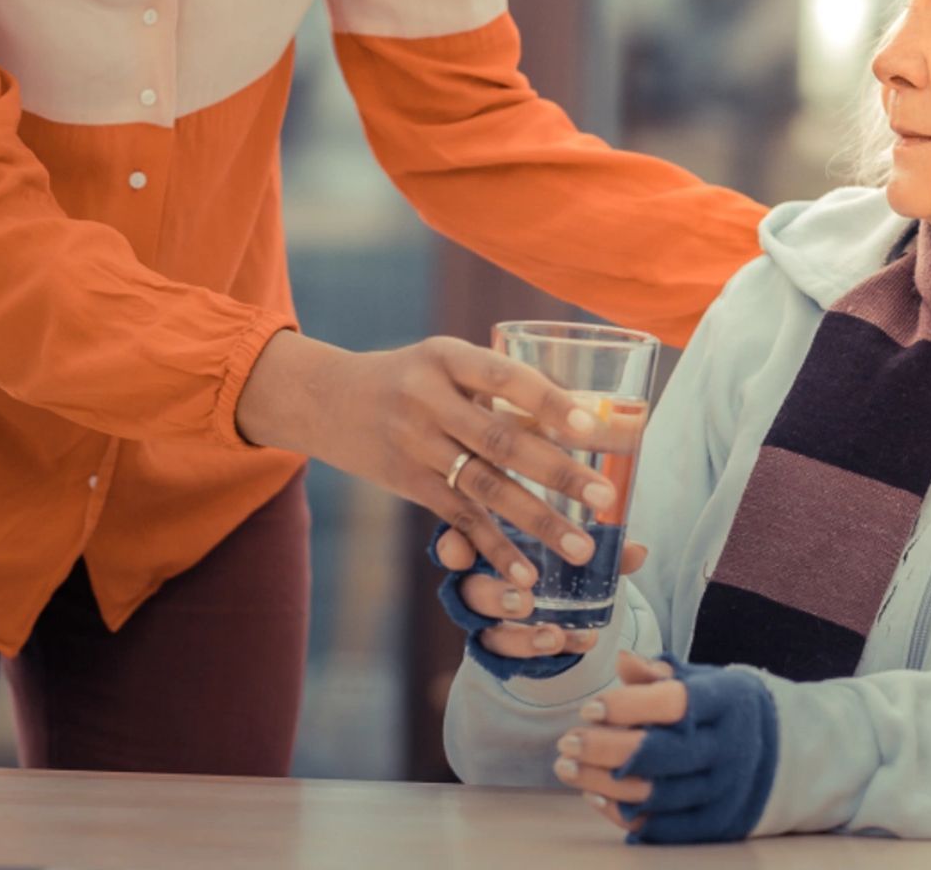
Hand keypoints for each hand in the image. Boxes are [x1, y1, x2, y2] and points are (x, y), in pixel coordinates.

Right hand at [234, 329, 617, 580]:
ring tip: (581, 547)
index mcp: (446, 356)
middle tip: (605, 499)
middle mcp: (427, 399)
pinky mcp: (408, 482)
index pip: (505, 378)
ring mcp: (415, 444)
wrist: (325, 398)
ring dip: (537, 521)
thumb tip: (582, 419)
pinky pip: (457, 518)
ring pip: (484, 487)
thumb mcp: (445, 363)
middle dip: (558, 473)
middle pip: (501, 441)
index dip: (547, 402)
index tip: (592, 427)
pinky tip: (527, 575)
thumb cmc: (409, 377)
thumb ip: (498, 389)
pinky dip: (494, 548)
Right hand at [432, 528, 646, 669]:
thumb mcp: (573, 548)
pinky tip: (575, 644)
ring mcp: (485, 622)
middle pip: (470, 592)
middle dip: (495, 596)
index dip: (453, 547)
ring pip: (487, 633)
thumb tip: (638, 550)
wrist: (553, 603)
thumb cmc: (552, 559)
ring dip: (519, 635)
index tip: (461, 553)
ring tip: (552, 636)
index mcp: (485, 546)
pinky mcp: (499, 649)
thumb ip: (601, 550)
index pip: (457, 542)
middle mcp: (476, 583)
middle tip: (525, 600)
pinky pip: (513, 658)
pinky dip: (542, 653)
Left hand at [553, 651, 779, 844]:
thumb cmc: (724, 710)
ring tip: (567, 767)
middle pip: (660, 754)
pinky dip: (622, 814)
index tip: (589, 708)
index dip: (627, 707)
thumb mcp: (702, 681)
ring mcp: (726, 790)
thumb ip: (659, 674)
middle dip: (604, 749)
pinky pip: (662, 825)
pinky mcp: (717, 824)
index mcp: (728, 702)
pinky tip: (593, 794)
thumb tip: (621, 661)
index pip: (674, 704)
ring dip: (602, 783)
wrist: (781, 755)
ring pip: (655, 793)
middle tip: (566, 742)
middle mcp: (731, 748)